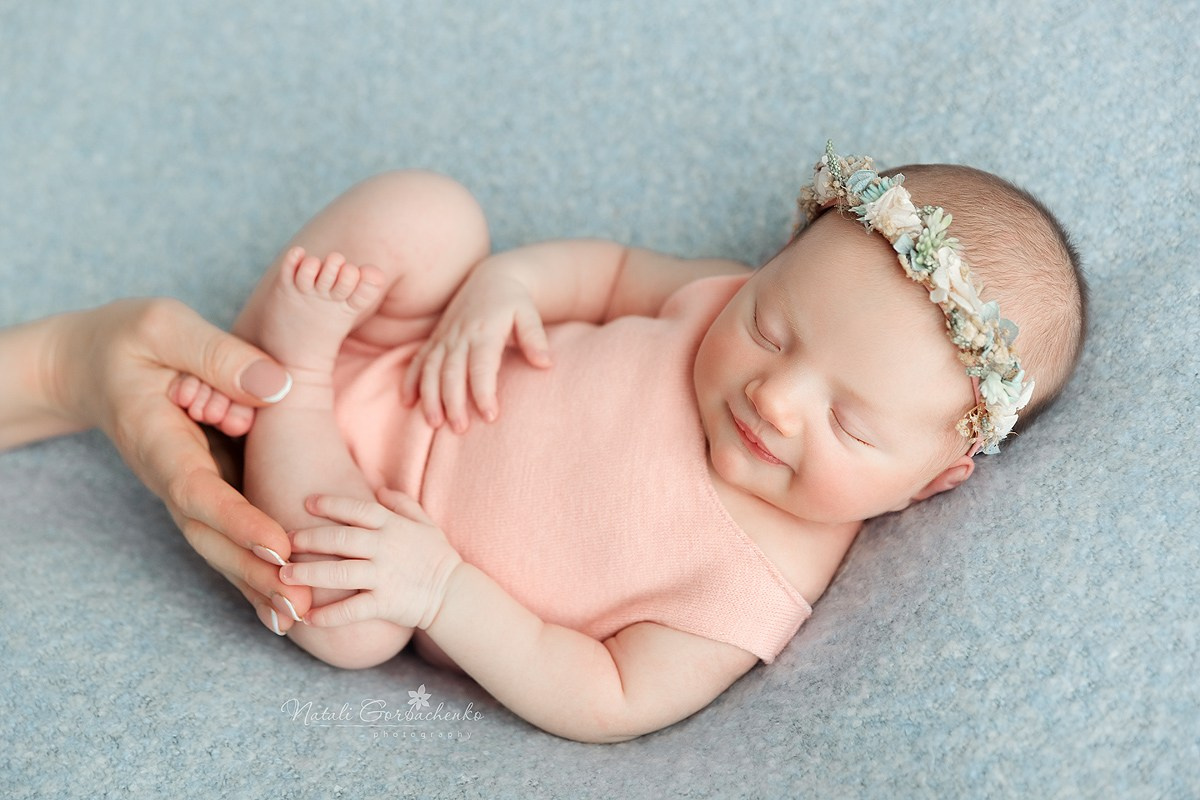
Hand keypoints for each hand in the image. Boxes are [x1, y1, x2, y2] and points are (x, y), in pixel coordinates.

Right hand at [48, 298, 310, 632]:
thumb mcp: (165, 326)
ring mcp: (187, 490)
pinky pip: (229, 536)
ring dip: (256, 583)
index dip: (238, 520)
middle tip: (300, 604)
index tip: (278, 548)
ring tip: (301, 615)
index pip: (198, 489)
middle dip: (253, 572)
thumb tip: (276, 385)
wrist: (93, 367)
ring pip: (219, 546)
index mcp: (158, 439)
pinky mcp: (205, 490)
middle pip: (210, 534)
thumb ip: (217, 354)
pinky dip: (253, 572)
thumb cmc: (130, 340)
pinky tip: (283, 605)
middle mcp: (171, 476)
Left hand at [281, 487, 462, 629]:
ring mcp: (385, 577)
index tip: (307, 503)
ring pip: (339, 573)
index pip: (357, 510)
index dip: (331, 504)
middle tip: (285, 543)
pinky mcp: (385, 604)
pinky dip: (328, 615)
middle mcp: (386, 548)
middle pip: (340, 540)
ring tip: (284, 575)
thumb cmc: (437, 556)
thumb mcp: (425, 523)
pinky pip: (351, 610)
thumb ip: (402, 503)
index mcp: (393, 526)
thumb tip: (378, 489)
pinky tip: (307, 617)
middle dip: (309, 539)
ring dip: (308, 574)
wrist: (454, 594)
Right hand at [400, 262, 550, 432]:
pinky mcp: (435, 340)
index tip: (490, 416)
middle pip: (452, 372)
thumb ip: (535, 338)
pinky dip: (410, 381)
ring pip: (430, 369)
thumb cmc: (514, 301)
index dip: (484, 392)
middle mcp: (460, 336)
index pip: (482, 366)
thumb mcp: (529, 314)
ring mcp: (444, 338)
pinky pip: (418, 361)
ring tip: (433, 423)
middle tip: (460, 429)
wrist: (491, 279)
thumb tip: (546, 363)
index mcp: (484, 332)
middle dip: (453, 401)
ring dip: (429, 396)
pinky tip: (407, 402)